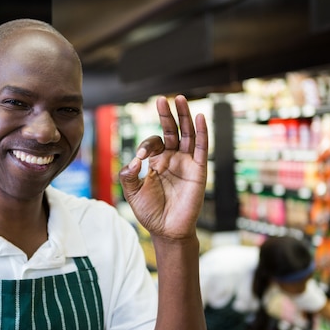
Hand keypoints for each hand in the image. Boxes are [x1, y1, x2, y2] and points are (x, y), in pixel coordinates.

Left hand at [119, 95, 207, 240]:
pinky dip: (201, 132)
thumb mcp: (132, 193)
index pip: (153, 142)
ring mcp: (186, 162)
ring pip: (187, 134)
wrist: (167, 230)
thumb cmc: (150, 212)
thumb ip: (128, 176)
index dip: (146, 146)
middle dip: (166, 115)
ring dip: (184, 116)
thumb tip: (134, 161)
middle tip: (161, 100)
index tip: (141, 158)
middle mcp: (172, 158)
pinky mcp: (198, 170)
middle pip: (171, 130)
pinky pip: (201, 148)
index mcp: (156, 161)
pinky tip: (199, 117)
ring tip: (180, 99)